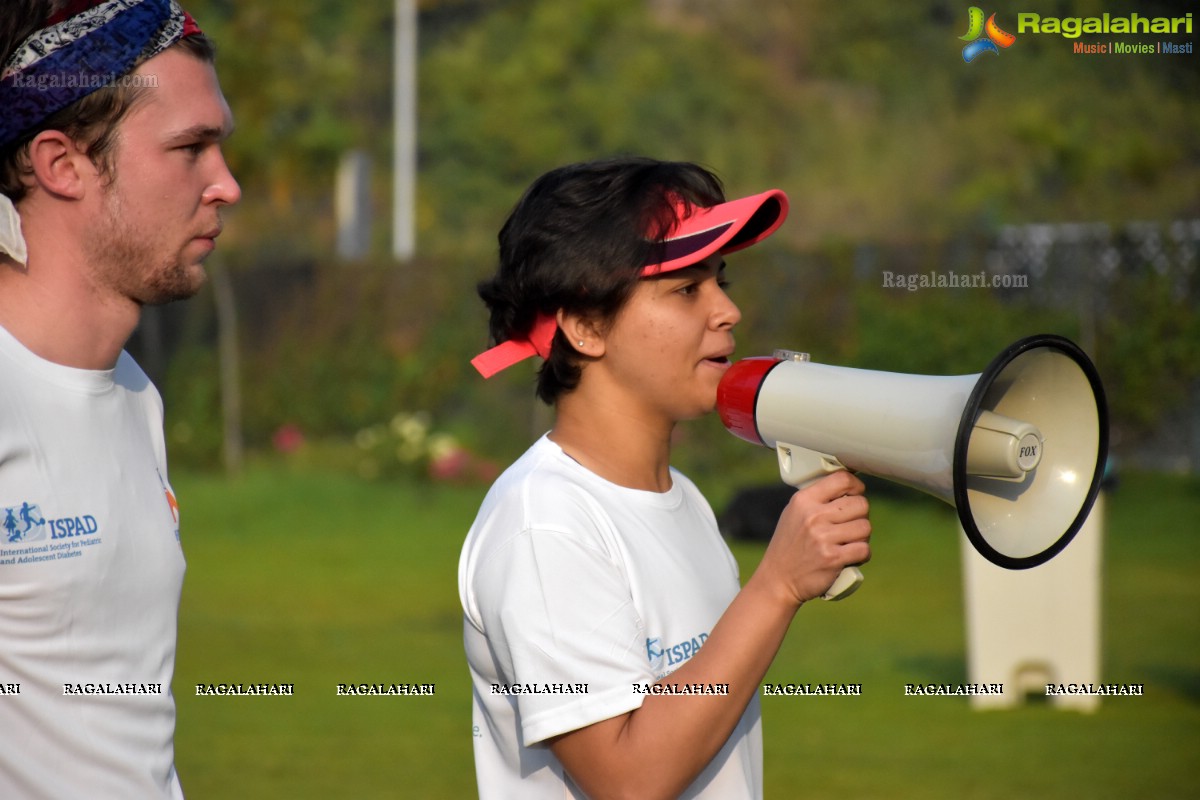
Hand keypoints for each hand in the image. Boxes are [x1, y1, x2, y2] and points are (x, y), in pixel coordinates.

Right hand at [754, 470, 870, 607]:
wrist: (778, 579)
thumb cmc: (790, 546)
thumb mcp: (794, 514)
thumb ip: (818, 499)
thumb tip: (849, 488)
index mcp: (803, 500)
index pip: (842, 479)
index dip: (856, 486)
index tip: (856, 494)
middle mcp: (813, 516)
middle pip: (861, 504)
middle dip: (860, 515)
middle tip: (850, 525)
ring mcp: (823, 537)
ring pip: (865, 527)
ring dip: (862, 537)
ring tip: (848, 542)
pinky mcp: (833, 558)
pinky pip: (864, 549)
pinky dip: (862, 555)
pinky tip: (851, 556)